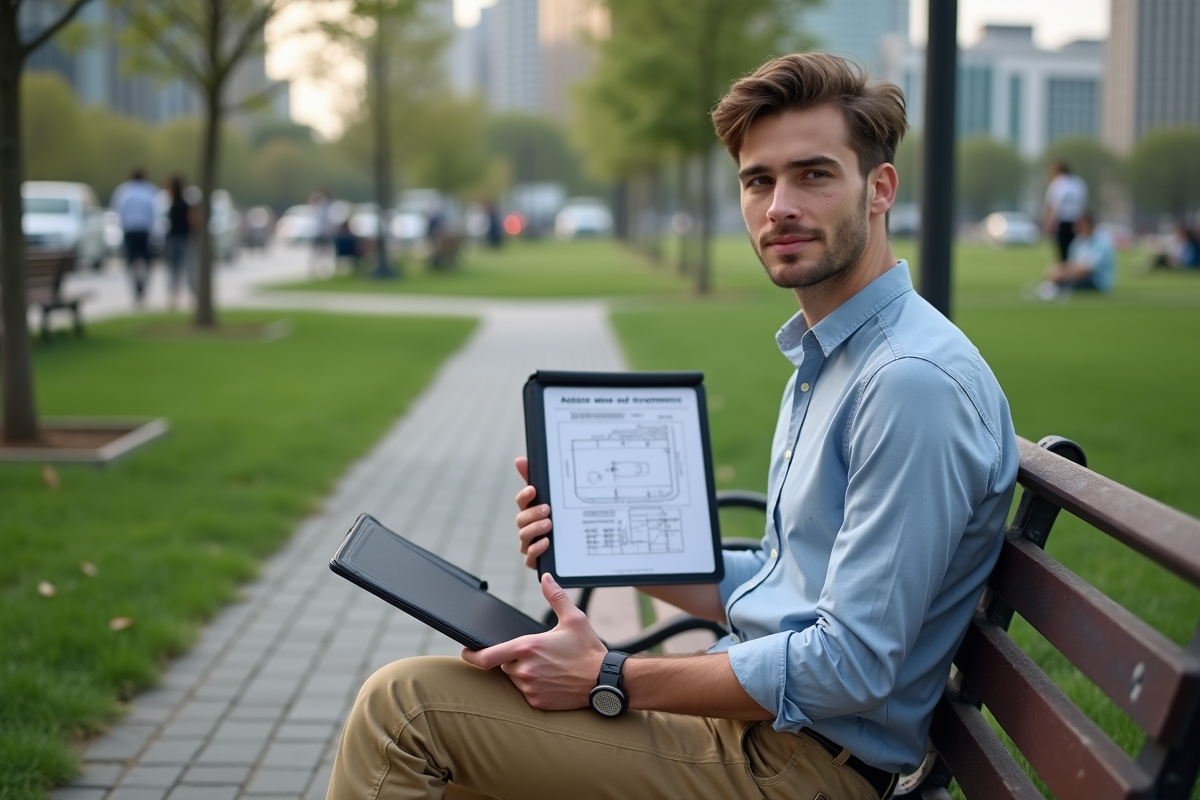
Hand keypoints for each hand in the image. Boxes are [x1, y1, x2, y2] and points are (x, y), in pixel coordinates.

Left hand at [461, 573, 606, 709]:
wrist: (604, 681)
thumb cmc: (588, 649)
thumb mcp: (573, 619)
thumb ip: (555, 597)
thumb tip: (546, 577)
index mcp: (528, 647)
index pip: (487, 656)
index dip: (471, 655)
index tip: (466, 652)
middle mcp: (525, 669)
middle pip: (504, 665)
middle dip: (513, 660)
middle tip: (538, 656)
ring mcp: (530, 688)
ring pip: (515, 679)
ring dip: (523, 673)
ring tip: (548, 668)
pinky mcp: (537, 702)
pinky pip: (526, 693)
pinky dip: (533, 687)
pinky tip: (552, 681)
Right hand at [514, 456, 550, 569]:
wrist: (576, 552)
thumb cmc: (561, 522)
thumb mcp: (555, 501)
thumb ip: (538, 481)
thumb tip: (520, 459)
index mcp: (532, 511)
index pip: (522, 502)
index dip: (525, 496)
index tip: (532, 490)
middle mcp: (528, 528)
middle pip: (521, 520)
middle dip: (532, 513)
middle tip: (547, 509)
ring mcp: (531, 545)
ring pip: (524, 537)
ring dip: (535, 529)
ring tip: (549, 524)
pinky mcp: (536, 561)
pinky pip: (530, 558)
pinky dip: (537, 549)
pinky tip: (547, 542)